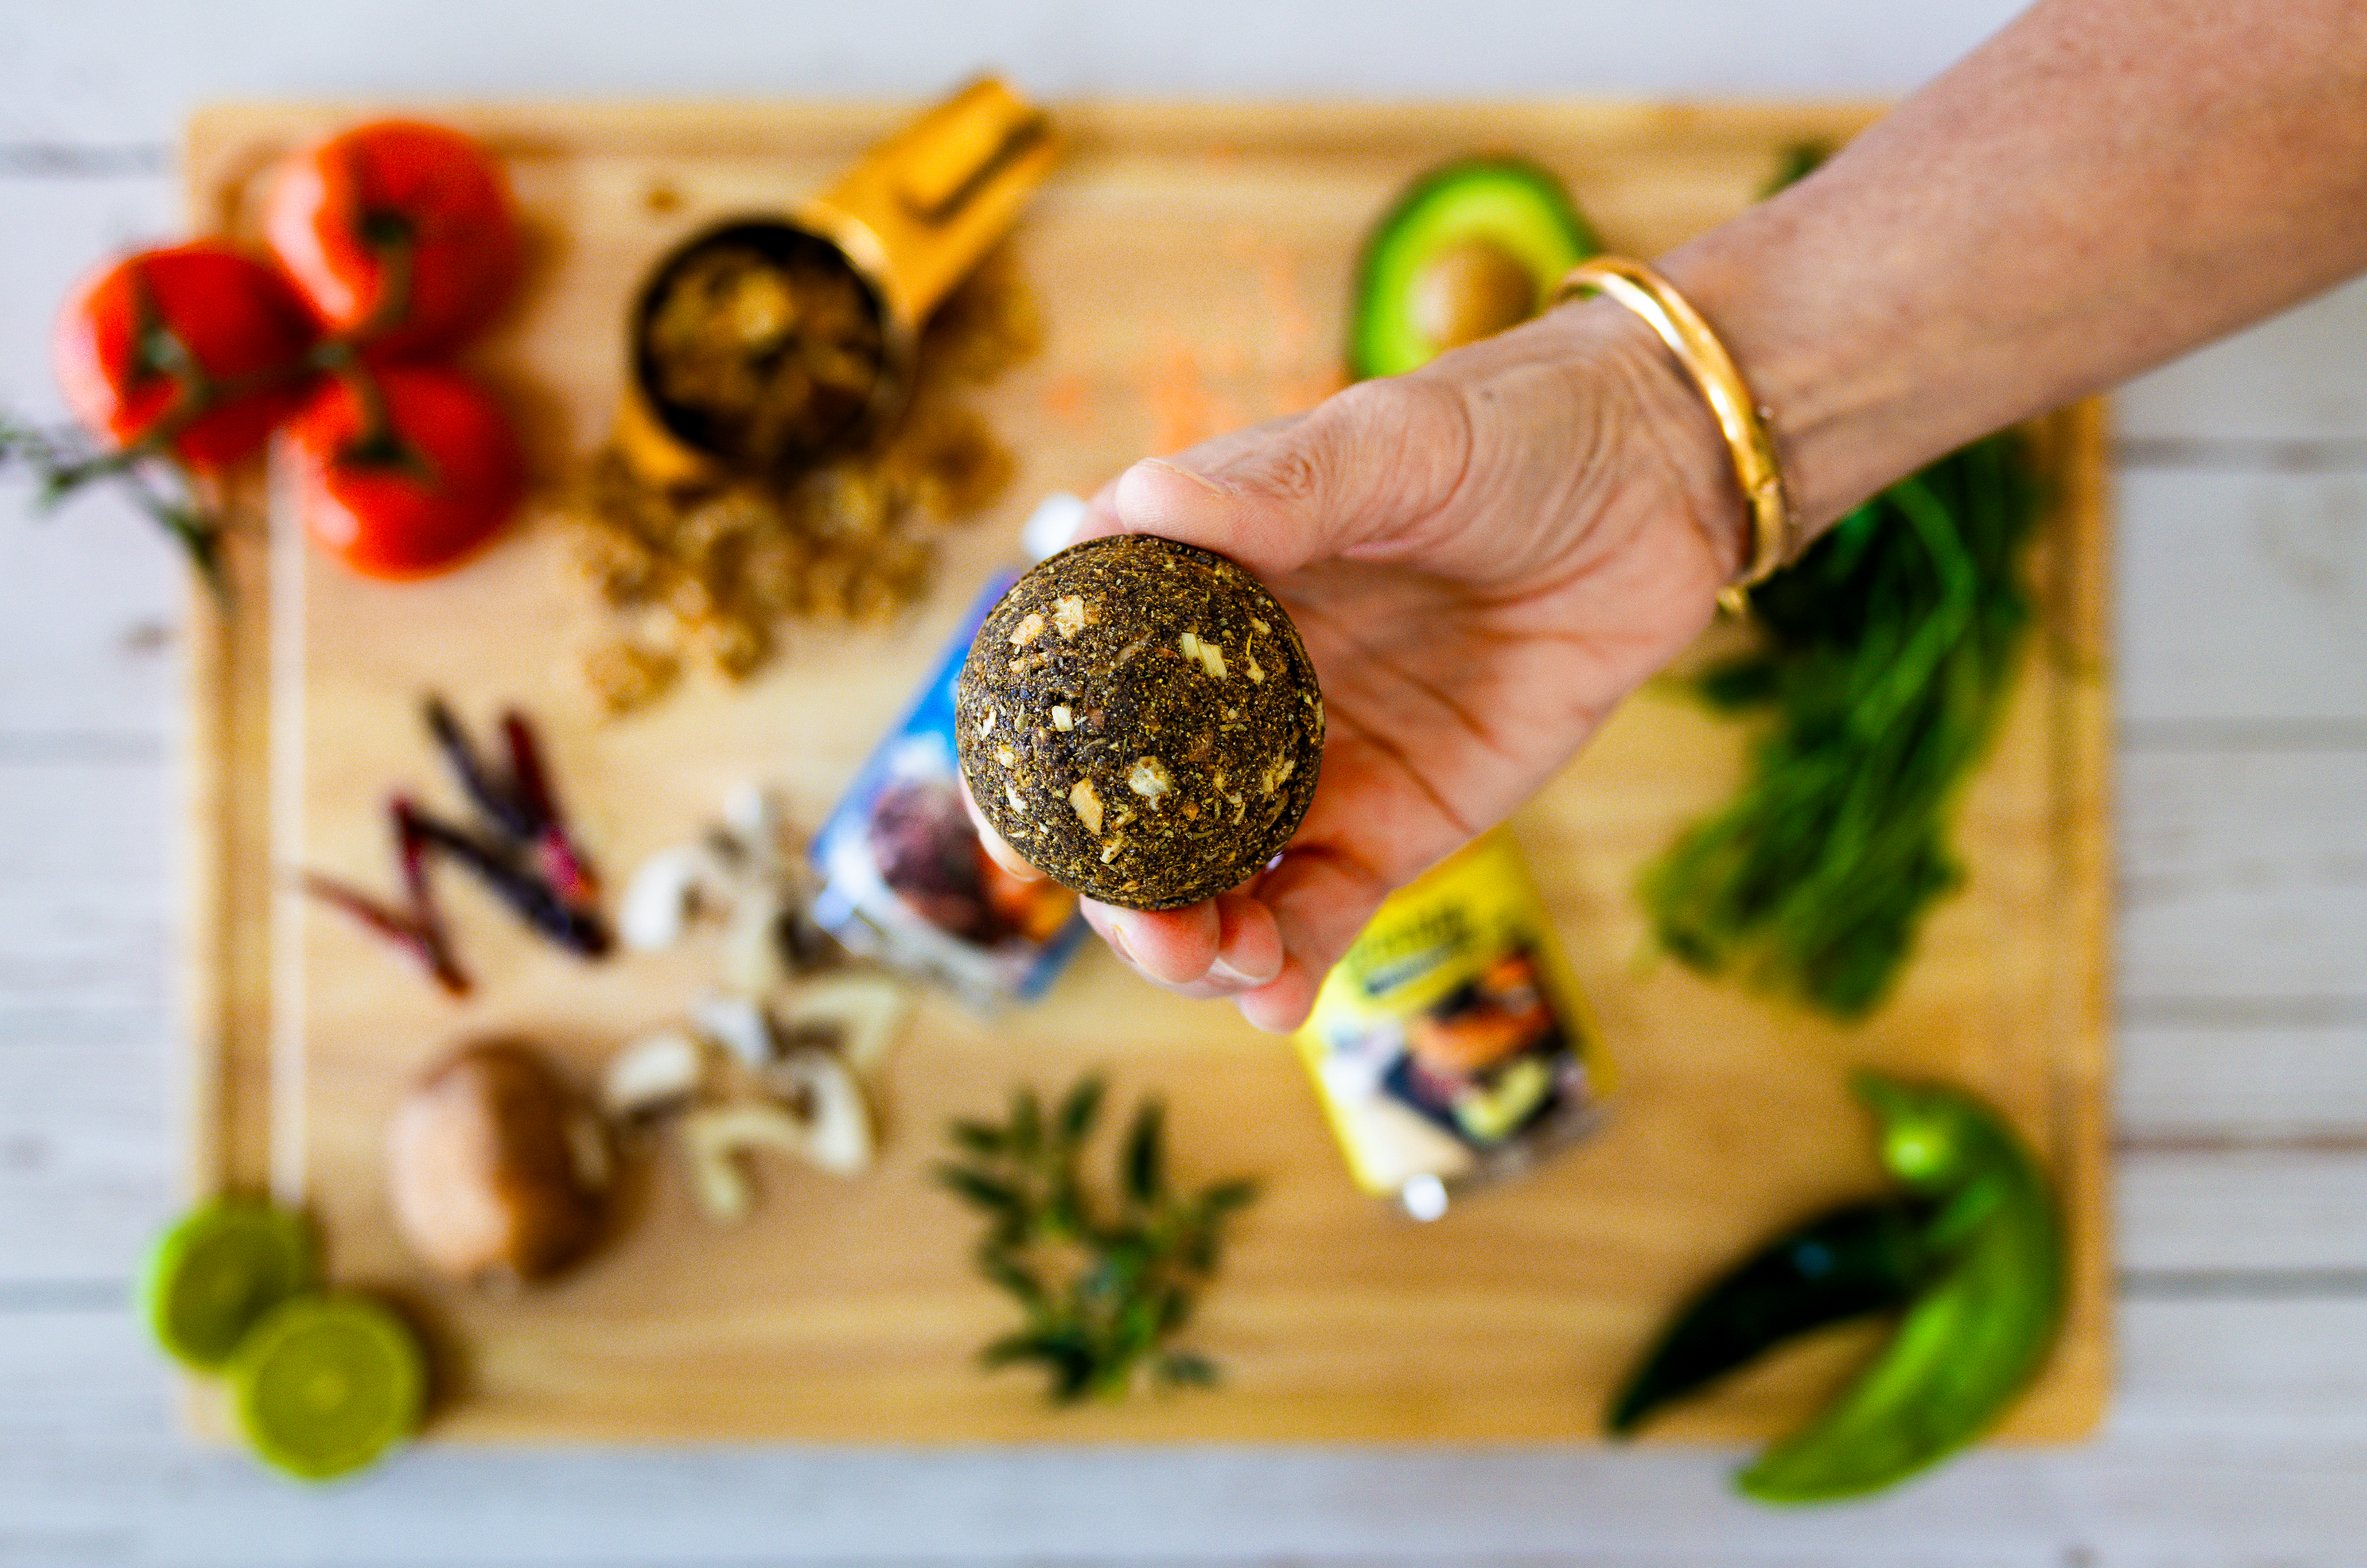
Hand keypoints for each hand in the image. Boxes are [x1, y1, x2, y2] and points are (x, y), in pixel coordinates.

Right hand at [982, 299, 1747, 1029]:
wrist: (1663, 479)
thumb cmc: (1509, 426)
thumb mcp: (1392, 440)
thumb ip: (1277, 485)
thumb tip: (1135, 503)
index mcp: (1194, 591)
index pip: (1076, 694)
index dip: (1032, 772)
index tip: (1017, 832)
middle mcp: (1231, 690)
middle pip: (1137, 816)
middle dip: (1122, 893)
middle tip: (1146, 933)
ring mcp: (1311, 764)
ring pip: (1219, 879)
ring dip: (1199, 941)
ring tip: (1222, 963)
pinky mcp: (1400, 822)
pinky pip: (1324, 907)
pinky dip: (1292, 964)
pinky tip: (1279, 999)